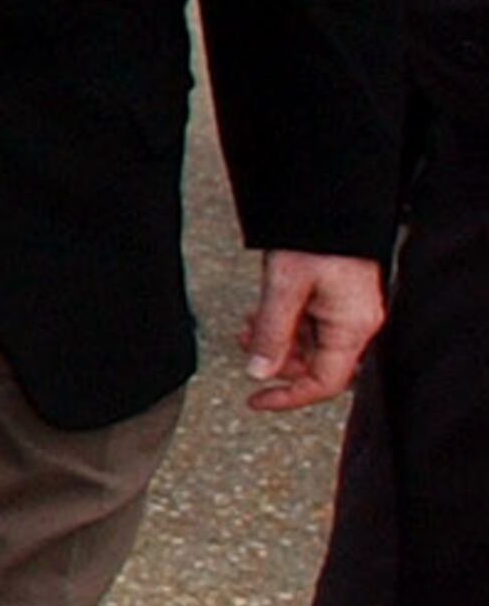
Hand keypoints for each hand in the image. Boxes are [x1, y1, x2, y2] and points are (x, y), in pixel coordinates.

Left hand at [243, 250, 385, 411]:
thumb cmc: (316, 241)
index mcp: (352, 328)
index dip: (288, 397)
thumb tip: (258, 373)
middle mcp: (357, 324)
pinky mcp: (341, 299)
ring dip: (278, 341)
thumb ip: (272, 333)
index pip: (324, 382)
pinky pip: (313, 325)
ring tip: (249, 328)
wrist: (330, 204)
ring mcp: (350, 312)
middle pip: (318, 365)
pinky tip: (263, 314)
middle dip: (279, 361)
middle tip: (249, 349)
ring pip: (312, 345)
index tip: (256, 402)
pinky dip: (286, 324)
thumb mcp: (284, 288)